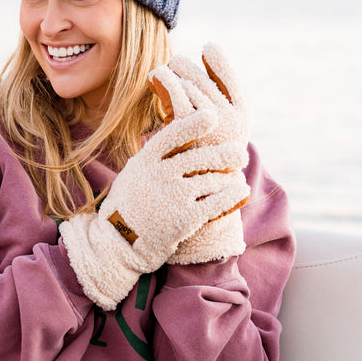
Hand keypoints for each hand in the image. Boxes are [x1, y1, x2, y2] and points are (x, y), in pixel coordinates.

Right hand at [60, 83, 248, 309]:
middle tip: (240, 153)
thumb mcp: (132, 175)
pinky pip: (218, 202)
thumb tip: (177, 140)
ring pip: (212, 180)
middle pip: (201, 157)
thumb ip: (152, 158)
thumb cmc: (127, 207)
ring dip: (229, 178)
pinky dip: (233, 195)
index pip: (173, 135)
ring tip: (237, 177)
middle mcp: (160, 175)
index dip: (193, 124)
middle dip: (225, 154)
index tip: (212, 116)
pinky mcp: (186, 218)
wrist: (119, 244)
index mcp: (145, 161)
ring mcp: (174, 196)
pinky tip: (242, 191)